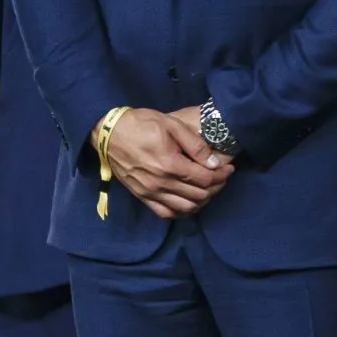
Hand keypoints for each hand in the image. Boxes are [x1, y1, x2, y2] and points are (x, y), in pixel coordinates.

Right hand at [92, 108, 230, 217]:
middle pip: (199, 195)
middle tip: (220, 176)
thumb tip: (214, 163)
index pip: (206, 179)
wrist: (108, 132)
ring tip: (206, 188)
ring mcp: (150, 192)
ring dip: (202, 200)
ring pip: (186, 208)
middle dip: (216, 187)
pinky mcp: (142, 196)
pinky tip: (188, 201)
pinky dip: (181, 211)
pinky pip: (166, 213)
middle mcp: (161, 183)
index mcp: (170, 164)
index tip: (228, 168)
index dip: (222, 175)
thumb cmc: (140, 124)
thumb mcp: (171, 124)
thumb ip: (195, 145)